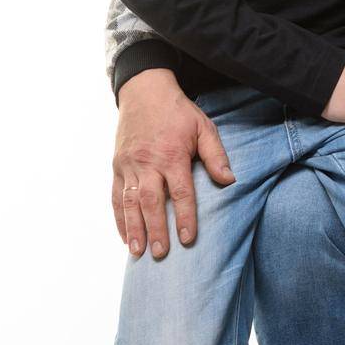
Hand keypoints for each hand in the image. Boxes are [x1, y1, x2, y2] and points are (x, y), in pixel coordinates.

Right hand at [113, 68, 234, 258]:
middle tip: (161, 253)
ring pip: (129, 202)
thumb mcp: (203, 127)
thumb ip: (216, 154)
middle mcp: (147, 163)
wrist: (144, 91)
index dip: (184, 216)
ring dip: (133, 228)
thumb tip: (229, 180)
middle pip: (151, 201)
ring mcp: (129, 165)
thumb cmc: (178, 112)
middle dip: (156, 229)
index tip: (188, 238)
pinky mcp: (117, 166)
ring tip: (138, 252)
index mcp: (172, 155)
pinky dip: (119, 217)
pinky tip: (124, 235)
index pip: (180, 191)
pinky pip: (115, 196)